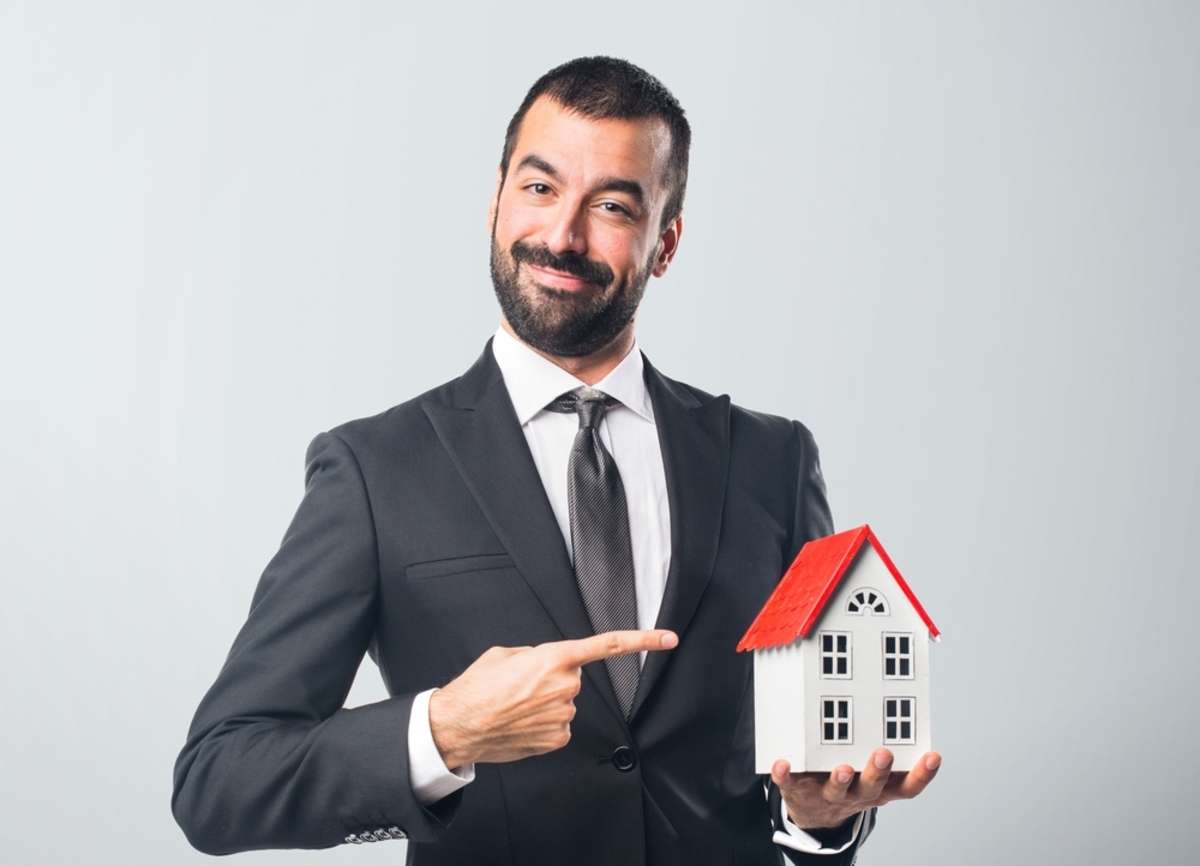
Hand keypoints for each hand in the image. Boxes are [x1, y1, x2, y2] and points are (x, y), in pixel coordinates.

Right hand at [428, 629, 677, 767]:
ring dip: (545, 704)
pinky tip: (521, 723)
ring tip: (515, 706)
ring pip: (564, 704)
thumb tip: (545, 662)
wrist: (459, 725)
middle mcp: (565, 686)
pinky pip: (559, 726)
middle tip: (522, 686)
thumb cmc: (477, 688)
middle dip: (553, 680)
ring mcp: (564, 715)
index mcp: (554, 658)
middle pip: (573, 679)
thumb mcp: (505, 654)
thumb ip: (536, 654)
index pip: (608, 646)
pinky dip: (542, 725)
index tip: (668, 638)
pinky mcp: (559, 738)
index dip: (642, 640)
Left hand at [771, 748, 941, 830]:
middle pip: (871, 788)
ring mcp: (828, 795)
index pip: (906, 787)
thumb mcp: (871, 774)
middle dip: (878, 771)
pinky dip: (786, 775)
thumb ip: (884, 747)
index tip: (933, 755)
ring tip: (843, 768)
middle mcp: (856, 794)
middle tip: (883, 754)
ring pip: (837, 791)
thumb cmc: (849, 781)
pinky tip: (782, 762)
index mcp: (878, 788)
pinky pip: (791, 785)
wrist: (815, 813)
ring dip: (840, 779)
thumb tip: (896, 699)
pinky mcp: (799, 792)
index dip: (922, 774)